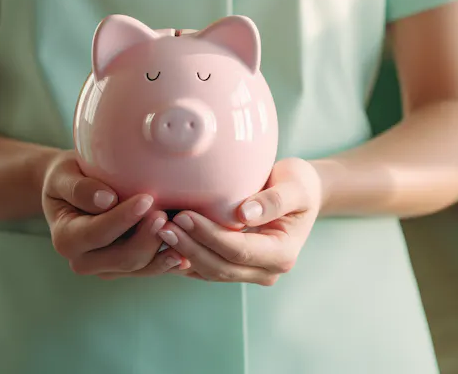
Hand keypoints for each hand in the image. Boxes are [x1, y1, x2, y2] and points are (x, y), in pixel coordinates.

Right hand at [41, 150, 188, 277]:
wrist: (72, 190)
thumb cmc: (68, 177)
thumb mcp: (63, 175)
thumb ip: (79, 188)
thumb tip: (105, 199)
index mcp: (66, 239)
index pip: (97, 233)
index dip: (123, 218)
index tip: (146, 198)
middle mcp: (83, 261)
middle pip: (123, 257)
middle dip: (147, 238)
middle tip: (166, 213)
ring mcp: (106, 268)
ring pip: (140, 267)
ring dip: (162, 250)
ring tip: (182, 230)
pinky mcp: (124, 267)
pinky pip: (150, 268)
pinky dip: (168, 260)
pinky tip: (187, 251)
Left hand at [156, 158, 321, 285]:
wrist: (300, 193)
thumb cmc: (299, 184)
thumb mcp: (296, 185)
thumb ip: (274, 200)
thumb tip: (244, 214)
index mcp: (282, 254)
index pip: (238, 250)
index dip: (209, 236)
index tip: (184, 215)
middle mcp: (266, 270)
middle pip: (220, 267)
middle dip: (189, 247)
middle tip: (161, 225)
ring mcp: (249, 273)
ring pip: (209, 272)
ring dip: (182, 254)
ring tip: (157, 231)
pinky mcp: (234, 267)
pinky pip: (204, 268)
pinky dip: (183, 257)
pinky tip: (163, 241)